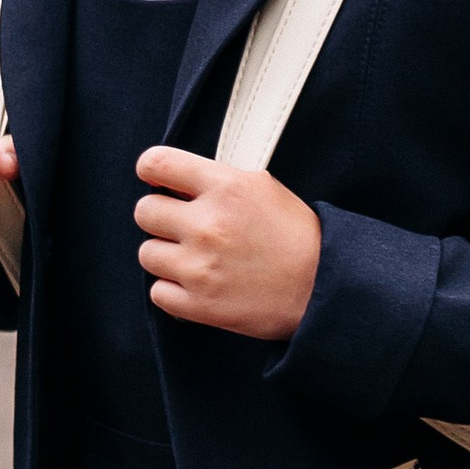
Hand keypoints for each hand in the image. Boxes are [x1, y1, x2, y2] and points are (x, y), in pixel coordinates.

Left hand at [134, 147, 320, 338]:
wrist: (324, 288)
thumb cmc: (298, 237)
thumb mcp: (263, 188)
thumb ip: (218, 180)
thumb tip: (178, 179)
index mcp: (225, 188)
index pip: (158, 164)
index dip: (149, 169)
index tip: (153, 178)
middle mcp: (208, 225)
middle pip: (145, 211)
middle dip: (161, 217)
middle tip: (182, 227)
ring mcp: (200, 267)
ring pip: (147, 253)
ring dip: (165, 256)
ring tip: (194, 259)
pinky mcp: (199, 304)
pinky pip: (157, 292)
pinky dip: (172, 290)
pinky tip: (197, 284)